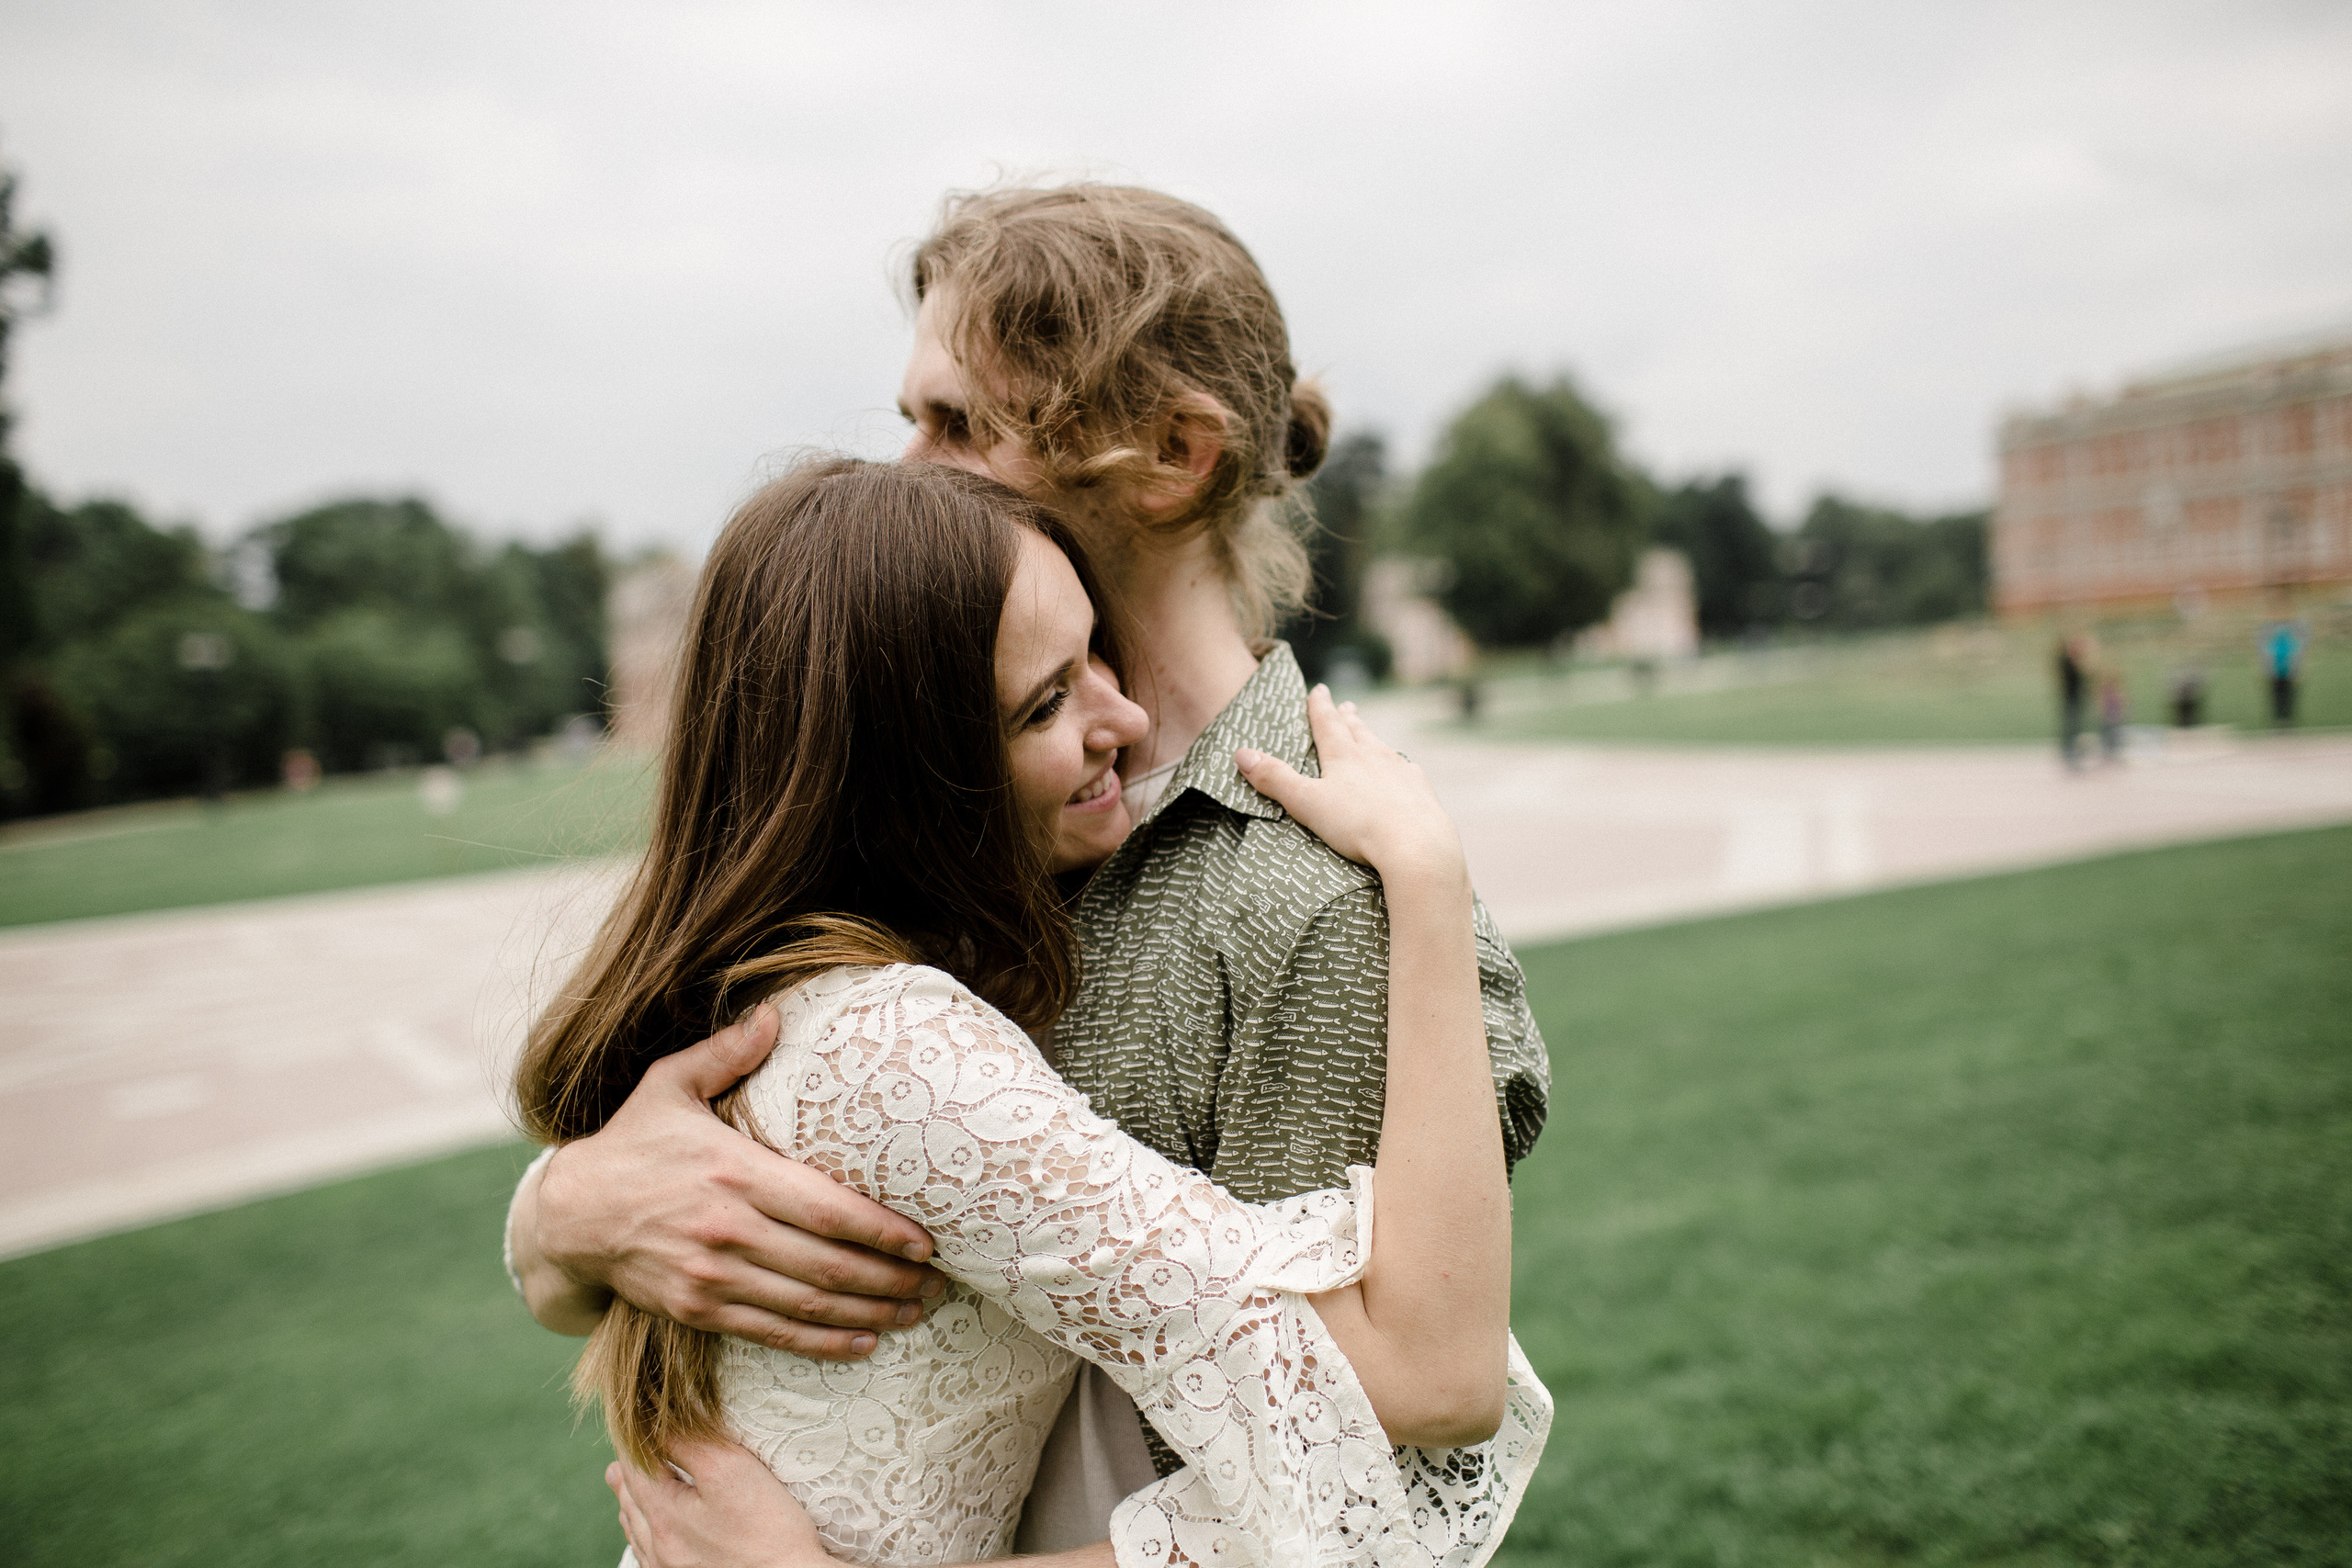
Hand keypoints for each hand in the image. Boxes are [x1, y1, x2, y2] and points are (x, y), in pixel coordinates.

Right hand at [534, 1004, 945, 1358]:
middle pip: (827, 1263)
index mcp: (733, 1171)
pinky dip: (821, 1343)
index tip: (926, 1240)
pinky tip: (862, 1344)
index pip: (825, 1208)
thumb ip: (725, 1053)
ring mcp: (711, 1276)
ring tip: (916, 1311)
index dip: (882, 1229)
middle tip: (941, 1282)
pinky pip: (770, 1332)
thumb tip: (773, 1013)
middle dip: (891, 1278)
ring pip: (806, 1304)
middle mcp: (727, 1228)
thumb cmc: (632, 1143)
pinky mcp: (697, 1310)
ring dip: (869, 1313)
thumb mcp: (668, 1085)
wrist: (568, 1216)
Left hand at [608, 1439, 827, 1567]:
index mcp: (665, 1517)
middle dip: (628, 1472)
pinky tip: (647, 1531)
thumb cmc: (769, 1530)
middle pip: (632, 1501)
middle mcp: (660, 1549)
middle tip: (620, 1453)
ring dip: (630, 1503)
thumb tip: (656, 1420)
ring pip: (638, 1531)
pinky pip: (649, 1555)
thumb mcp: (729, 1469)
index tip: (630, 1418)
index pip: (634, 1467)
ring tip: (622, 1484)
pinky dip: (643, 1533)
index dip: (631, 1438)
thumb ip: (687, 1442)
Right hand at [1236, 685, 1466, 885]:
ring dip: (1372, 738)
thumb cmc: (1357, 825)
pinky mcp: (1421, 792)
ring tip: (1368, 734)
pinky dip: (1401, 766)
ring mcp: (1401, 772)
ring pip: (1383, 748)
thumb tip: (1241, 753)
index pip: (1327, 723)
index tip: (1319, 689)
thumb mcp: (1307, 803)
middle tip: (1346, 706)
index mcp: (1344, 756)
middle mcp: (1374, 756)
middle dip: (1348, 718)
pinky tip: (1404, 768)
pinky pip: (1409, 771)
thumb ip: (1275, 779)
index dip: (1320, 706)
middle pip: (1358, 731)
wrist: (1415, 844)